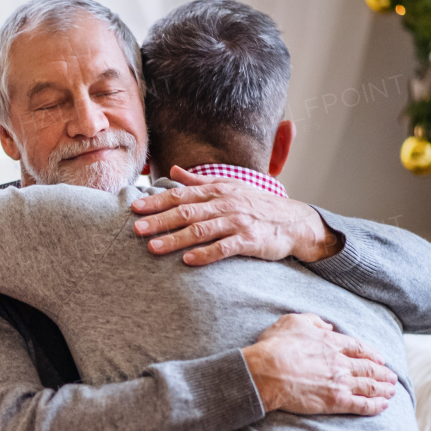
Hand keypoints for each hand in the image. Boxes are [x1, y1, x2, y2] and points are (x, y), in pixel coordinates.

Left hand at [131, 166, 342, 264]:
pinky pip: (224, 247)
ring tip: (153, 247)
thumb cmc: (258, 205)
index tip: (135, 208)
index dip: (157, 201)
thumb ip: (200, 181)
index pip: (181, 194)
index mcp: (217, 190)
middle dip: (159, 220)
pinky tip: (188, 260)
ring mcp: (238, 222)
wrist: (295, 221)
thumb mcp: (230, 187)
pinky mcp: (250, 241)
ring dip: (176, 239)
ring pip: (201, 230)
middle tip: (136, 229)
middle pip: (186, 212)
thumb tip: (174, 170)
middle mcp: (225, 203)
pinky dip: (205, 254)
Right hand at [239, 313, 396, 415]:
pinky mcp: (336, 401)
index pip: (359, 348)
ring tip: (392, 391)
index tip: (380, 359)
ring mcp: (340, 382)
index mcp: (332, 342)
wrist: (266, 373)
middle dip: (383, 373)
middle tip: (392, 377)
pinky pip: (362, 405)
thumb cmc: (275, 347)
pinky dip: (375, 406)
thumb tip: (327, 325)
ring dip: (383, 389)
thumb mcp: (292, 322)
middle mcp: (341, 362)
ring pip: (369, 386)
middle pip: (369, 368)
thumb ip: (313, 320)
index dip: (372, 354)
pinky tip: (383, 406)